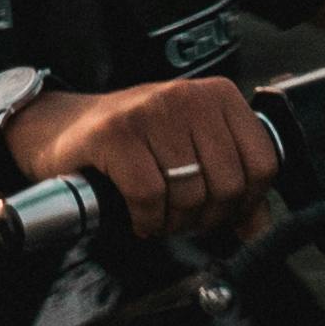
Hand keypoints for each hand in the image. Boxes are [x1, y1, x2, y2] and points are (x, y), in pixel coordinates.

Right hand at [21, 74, 279, 239]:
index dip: (247, 202)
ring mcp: (150, 112)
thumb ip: (231, 185)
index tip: (224, 214)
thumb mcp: (190, 150)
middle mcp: (187, 96)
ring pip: (190, 192)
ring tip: (161, 218)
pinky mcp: (114, 134)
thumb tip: (257, 229)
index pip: (263, 162)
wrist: (61, 128)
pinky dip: (147, 219)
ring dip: (175, 222)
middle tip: (185, 221)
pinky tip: (140, 218)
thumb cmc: (132, 143)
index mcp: (218, 96)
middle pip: (228, 182)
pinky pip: (150, 196)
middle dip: (207, 217)